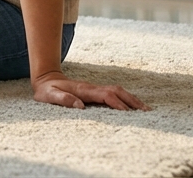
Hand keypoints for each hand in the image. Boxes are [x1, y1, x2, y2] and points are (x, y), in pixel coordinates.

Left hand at [32, 72, 149, 110]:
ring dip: (132, 99)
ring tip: (146, 110)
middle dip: (132, 101)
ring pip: (118, 91)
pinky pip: (115, 94)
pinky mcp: (96, 91)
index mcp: (83, 90)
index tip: (128, 114)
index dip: (117, 104)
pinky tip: (133, 107)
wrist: (46, 79)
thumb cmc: (47, 91)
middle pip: (117, 91)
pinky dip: (127, 99)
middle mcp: (92, 88)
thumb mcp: (49, 96)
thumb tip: (80, 106)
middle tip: (147, 112)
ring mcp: (95, 88)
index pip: (105, 95)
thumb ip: (62, 99)